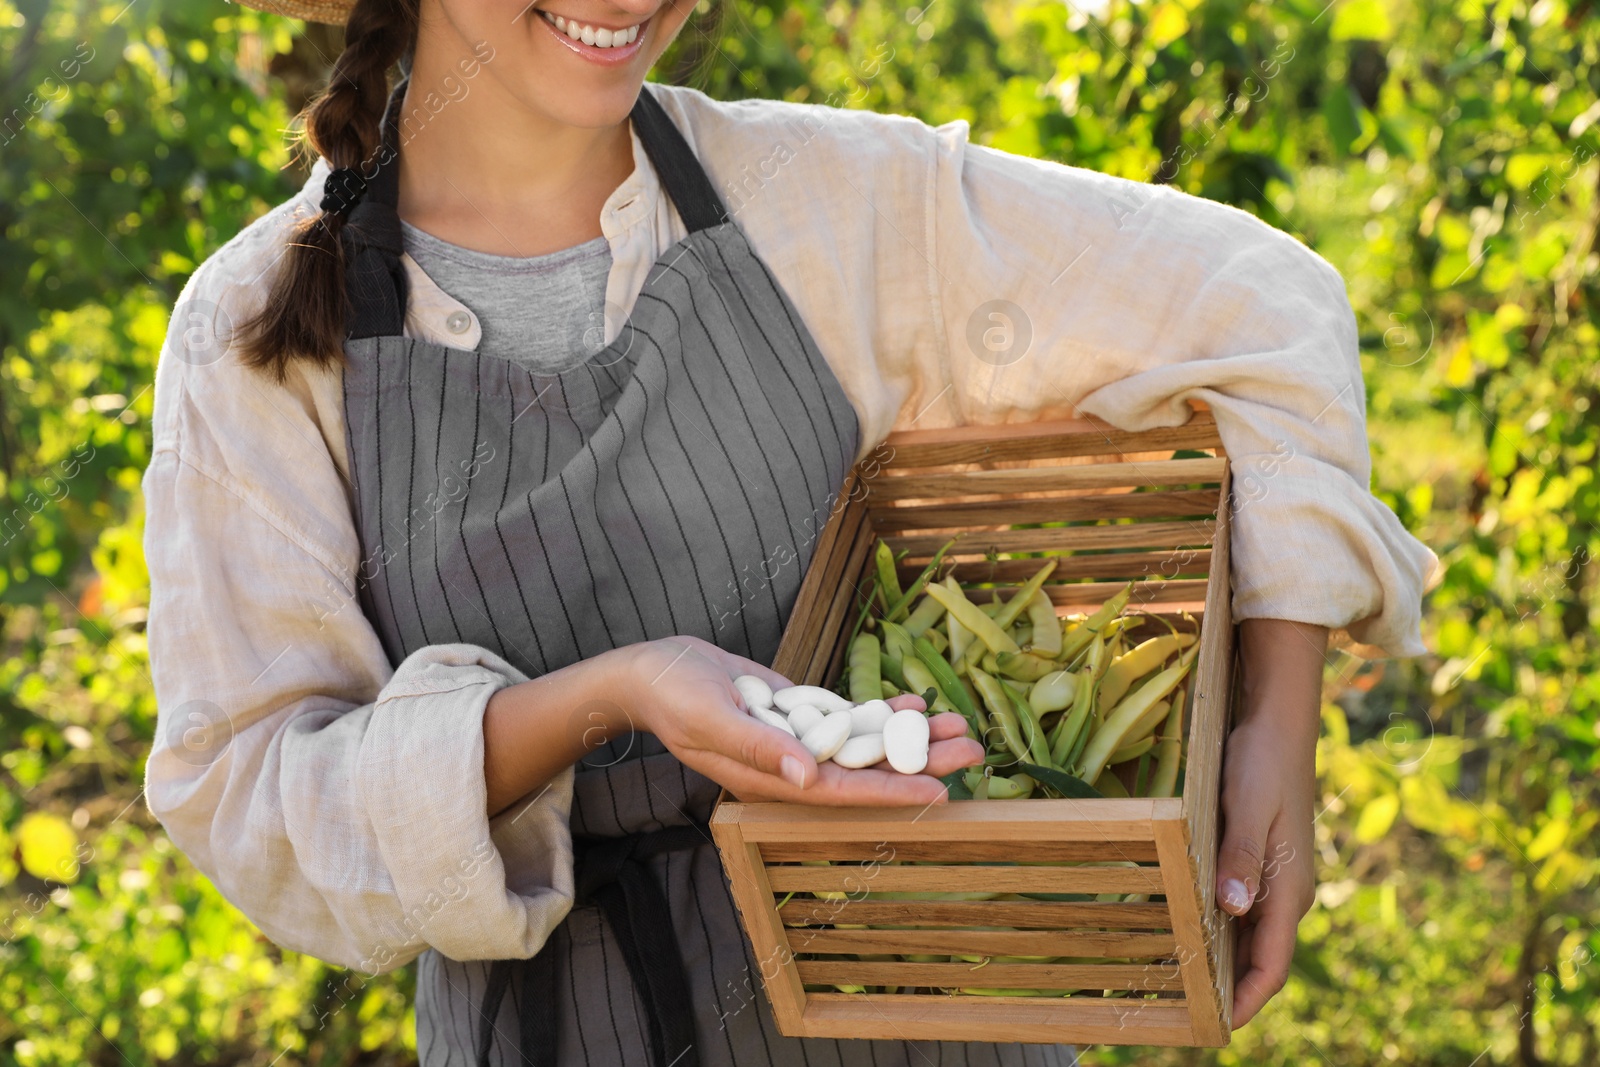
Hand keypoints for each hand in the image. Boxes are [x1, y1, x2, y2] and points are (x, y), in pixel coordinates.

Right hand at [618, 635, 983, 806]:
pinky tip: (917, 702)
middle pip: (868, 769)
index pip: (841, 793)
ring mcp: (799, 740)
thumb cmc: (673, 697)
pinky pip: (850, 718)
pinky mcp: (800, 714)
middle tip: (973, 749)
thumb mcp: (711, 719)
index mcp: (771, 781)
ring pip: (867, 743)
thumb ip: (759, 750)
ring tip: (961, 724)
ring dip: (912, 735)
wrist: (654, 670)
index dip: (891, 792)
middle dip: (921, 761)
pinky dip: (882, 711)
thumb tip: (806, 778)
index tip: (939, 793)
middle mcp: (792, 768)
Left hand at [1218, 619, 1326, 1025]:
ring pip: (1249, 935)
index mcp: (1289, 889)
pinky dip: (1218, 929)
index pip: (1272, 964)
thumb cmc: (1262, 762)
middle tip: (1188, 1012)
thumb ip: (1241, 859)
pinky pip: (1240, 909)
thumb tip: (1233, 910)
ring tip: (1183, 983)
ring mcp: (1274, 877)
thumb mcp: (1247, 808)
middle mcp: (1285, 891)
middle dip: (1231, 990)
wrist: (1277, 720)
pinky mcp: (1259, 860)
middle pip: (1260, 958)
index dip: (1247, 999)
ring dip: (1222, 962)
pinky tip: (1188, 929)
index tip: (1218, 1024)